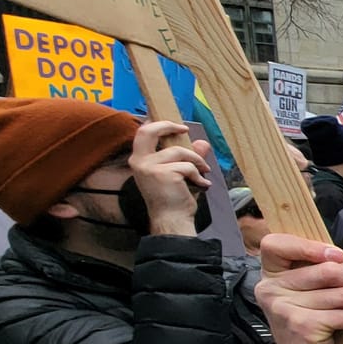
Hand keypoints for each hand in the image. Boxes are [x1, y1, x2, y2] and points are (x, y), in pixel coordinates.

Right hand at [129, 121, 213, 236]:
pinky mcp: (163, 173)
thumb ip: (189, 157)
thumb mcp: (180, 173)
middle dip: (168, 125)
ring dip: (196, 161)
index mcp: (139, 160)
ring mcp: (149, 167)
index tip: (174, 123)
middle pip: (148, 131)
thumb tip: (202, 143)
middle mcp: (139, 162)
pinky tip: (201, 185)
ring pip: (179, 151)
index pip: (142, 134)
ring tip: (203, 172)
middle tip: (185, 129)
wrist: (171, 220)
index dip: (157, 123)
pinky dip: (199, 175)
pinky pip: (189, 166)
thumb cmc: (173, 199)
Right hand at [256, 234, 342, 343]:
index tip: (337, 256)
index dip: (308, 246)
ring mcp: (285, 309)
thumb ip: (317, 270)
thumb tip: (339, 257)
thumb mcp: (310, 293)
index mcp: (270, 276)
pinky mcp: (303, 326)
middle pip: (327, 269)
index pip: (275, 244)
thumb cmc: (316, 325)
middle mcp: (271, 291)